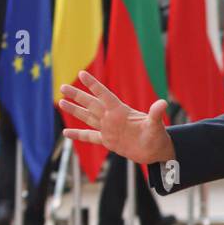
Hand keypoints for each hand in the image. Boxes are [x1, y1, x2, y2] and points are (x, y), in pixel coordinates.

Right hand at [58, 70, 175, 164]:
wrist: (156, 151)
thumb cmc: (158, 136)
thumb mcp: (156, 125)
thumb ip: (156, 114)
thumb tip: (163, 103)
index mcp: (121, 111)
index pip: (104, 95)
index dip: (93, 85)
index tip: (81, 73)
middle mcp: (112, 118)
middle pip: (91, 104)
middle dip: (77, 95)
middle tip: (62, 86)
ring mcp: (109, 129)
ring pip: (87, 117)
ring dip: (75, 110)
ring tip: (60, 102)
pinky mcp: (108, 141)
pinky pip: (90, 136)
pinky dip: (78, 135)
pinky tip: (66, 133)